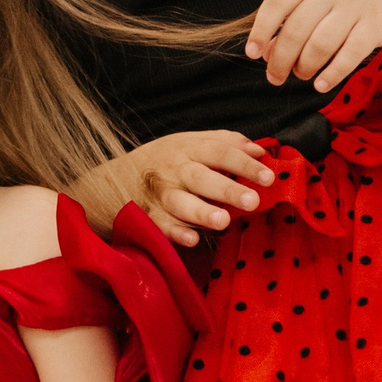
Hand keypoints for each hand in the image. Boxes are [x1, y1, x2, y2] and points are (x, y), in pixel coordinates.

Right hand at [116, 130, 275, 248]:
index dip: (244, 164)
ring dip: (201, 211)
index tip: (268, 177)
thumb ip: (224, 143)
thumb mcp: (190, 143)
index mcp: (188, 149)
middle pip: (201, 178)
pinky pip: (161, 225)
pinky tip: (192, 239)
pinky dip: (175, 232)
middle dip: (227, 189)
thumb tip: (259, 150)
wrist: (113, 179)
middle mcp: (174, 170)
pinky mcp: (148, 216)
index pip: (219, 152)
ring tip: (223, 221)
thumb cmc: (163, 160)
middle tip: (252, 201)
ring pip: (179, 202)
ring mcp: (160, 194)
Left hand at [246, 0, 381, 92]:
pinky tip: (321, 85)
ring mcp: (355, 6)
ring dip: (306, 67)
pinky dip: (333, 73)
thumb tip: (265, 54)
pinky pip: (350, 54)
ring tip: (303, 75)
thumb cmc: (341, 6)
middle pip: (296, 29)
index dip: (261, 29)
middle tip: (276, 78)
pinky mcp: (376, 25)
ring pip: (321, 44)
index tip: (252, 54)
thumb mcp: (314, 6)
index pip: (278, 2)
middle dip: (281, 60)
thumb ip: (287, 25)